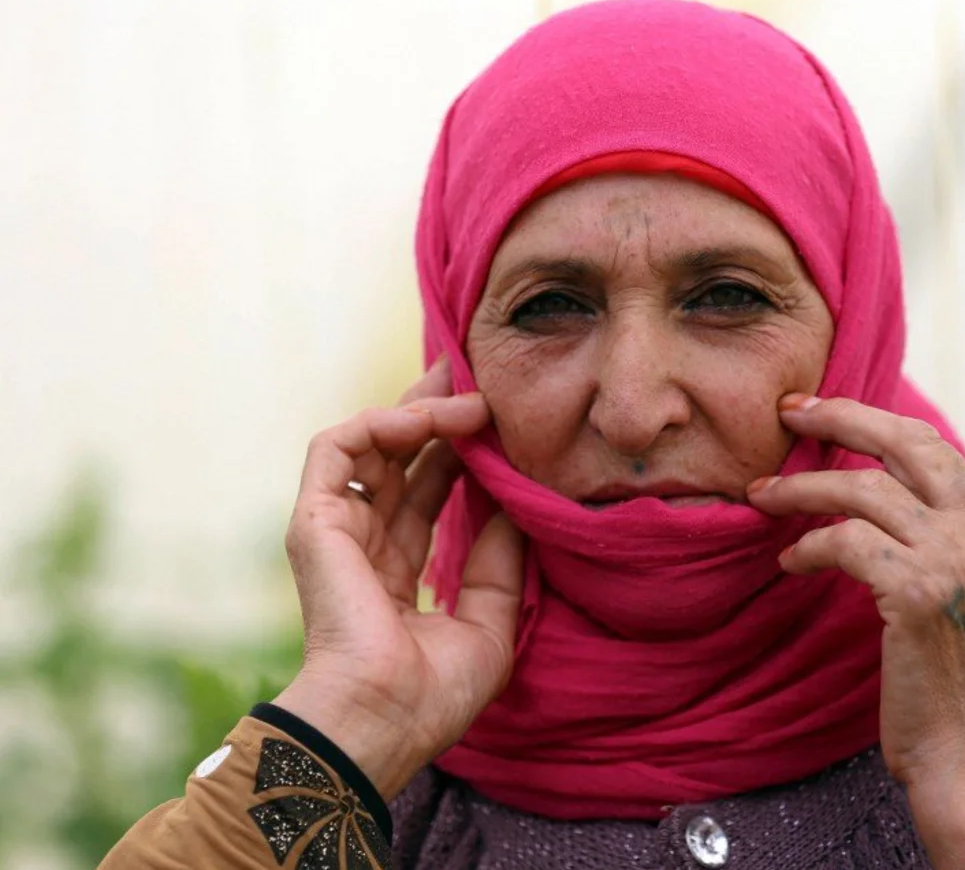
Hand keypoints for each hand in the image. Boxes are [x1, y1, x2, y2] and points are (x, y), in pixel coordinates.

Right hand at [274, 356, 523, 799]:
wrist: (383, 719)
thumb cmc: (433, 693)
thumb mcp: (488, 622)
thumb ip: (498, 562)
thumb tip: (516, 504)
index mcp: (395, 573)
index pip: (426, 494)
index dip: (458, 455)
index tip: (499, 425)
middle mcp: (363, 546)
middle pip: (398, 459)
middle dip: (437, 414)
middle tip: (480, 378)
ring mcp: (335, 531)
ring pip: (370, 444)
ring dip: (419, 413)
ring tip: (471, 402)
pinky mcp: (315, 520)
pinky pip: (336, 447)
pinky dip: (380, 423)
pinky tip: (428, 418)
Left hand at [747, 394, 964, 868]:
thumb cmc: (952, 686)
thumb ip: (940, 543)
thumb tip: (875, 494)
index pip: (936, 453)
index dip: (876, 425)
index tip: (824, 414)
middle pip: (909, 445)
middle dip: (843, 418)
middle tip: (789, 413)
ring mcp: (961, 560)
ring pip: (865, 490)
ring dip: (803, 489)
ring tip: (761, 495)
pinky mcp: (922, 592)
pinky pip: (846, 542)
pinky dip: (808, 545)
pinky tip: (789, 561)